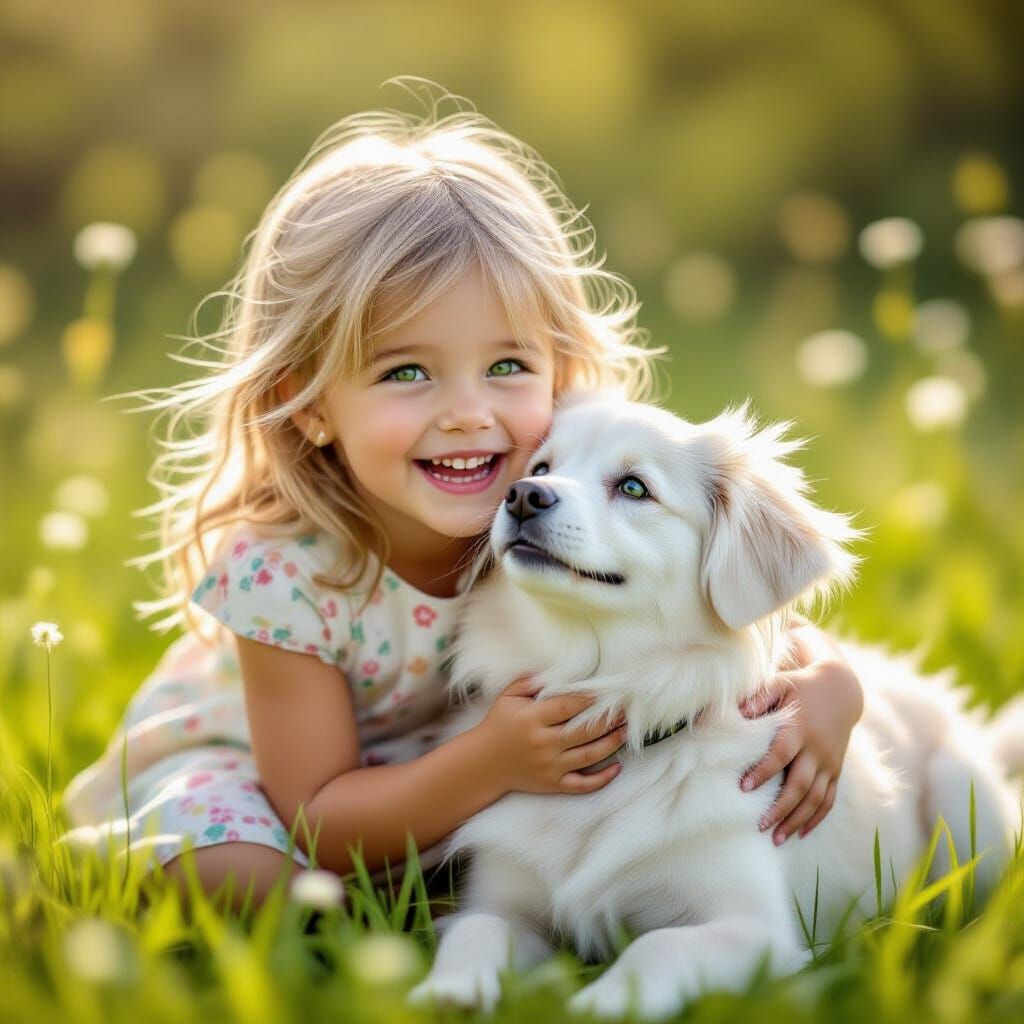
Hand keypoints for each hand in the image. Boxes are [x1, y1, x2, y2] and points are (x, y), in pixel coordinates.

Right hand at [478, 676, 627, 796]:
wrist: (483, 764)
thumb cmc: (498, 724)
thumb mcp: (508, 697)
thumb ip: (529, 680)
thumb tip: (555, 669)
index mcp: (533, 718)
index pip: (569, 706)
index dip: (591, 698)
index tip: (607, 692)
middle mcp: (543, 743)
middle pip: (585, 730)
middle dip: (609, 720)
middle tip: (625, 710)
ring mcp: (550, 766)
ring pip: (590, 755)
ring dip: (612, 743)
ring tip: (625, 731)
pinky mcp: (553, 784)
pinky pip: (583, 784)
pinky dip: (602, 778)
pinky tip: (617, 767)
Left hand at [738, 636, 862, 843]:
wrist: (841, 690)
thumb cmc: (800, 687)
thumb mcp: (780, 683)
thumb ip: (759, 697)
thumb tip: (738, 711)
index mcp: (799, 728)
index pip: (781, 754)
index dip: (763, 771)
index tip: (744, 787)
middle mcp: (817, 748)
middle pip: (800, 784)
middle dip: (781, 807)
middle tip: (760, 825)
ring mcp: (829, 762)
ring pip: (815, 798)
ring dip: (797, 820)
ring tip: (777, 838)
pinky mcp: (836, 770)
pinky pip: (829, 799)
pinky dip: (816, 818)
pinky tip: (801, 833)